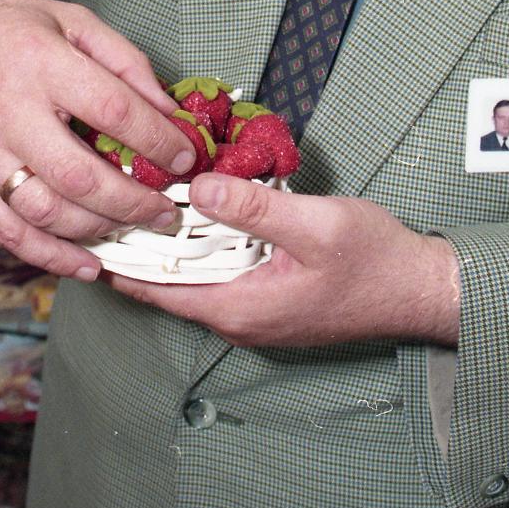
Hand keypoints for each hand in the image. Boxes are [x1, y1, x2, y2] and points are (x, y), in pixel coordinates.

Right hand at [0, 0, 194, 279]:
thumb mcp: (68, 19)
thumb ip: (123, 60)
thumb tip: (168, 111)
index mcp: (39, 62)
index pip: (113, 109)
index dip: (157, 140)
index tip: (185, 157)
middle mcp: (8, 112)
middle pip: (82, 176)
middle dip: (136, 202)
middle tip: (169, 210)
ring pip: (47, 212)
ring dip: (100, 230)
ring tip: (135, 228)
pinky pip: (9, 233)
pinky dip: (52, 257)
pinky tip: (88, 264)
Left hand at [109, 174, 460, 346]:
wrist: (423, 290)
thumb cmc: (376, 262)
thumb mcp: (315, 225)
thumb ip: (255, 208)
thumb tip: (196, 189)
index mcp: (239, 309)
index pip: (155, 289)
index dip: (116, 258)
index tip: (85, 223)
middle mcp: (239, 319)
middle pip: (168, 282)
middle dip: (138, 243)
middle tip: (107, 195)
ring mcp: (255, 312)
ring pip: (194, 276)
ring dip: (171, 242)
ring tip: (138, 196)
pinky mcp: (270, 299)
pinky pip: (220, 272)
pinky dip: (202, 245)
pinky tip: (197, 211)